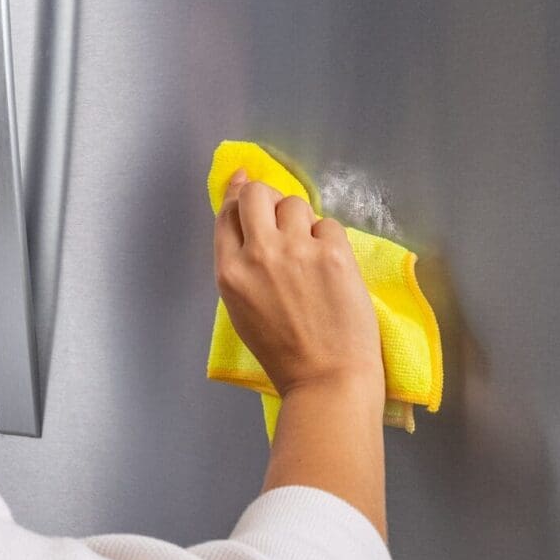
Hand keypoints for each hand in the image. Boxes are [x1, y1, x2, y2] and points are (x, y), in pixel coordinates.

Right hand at [213, 167, 383, 397]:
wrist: (327, 378)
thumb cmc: (283, 354)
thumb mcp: (242, 309)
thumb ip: (240, 266)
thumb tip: (251, 229)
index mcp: (229, 272)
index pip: (226, 213)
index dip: (236, 193)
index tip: (243, 181)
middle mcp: (258, 254)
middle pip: (257, 194)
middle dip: (268, 197)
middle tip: (281, 215)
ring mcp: (296, 250)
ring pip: (296, 204)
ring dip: (302, 221)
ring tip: (310, 251)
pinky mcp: (332, 253)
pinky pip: (328, 224)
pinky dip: (329, 240)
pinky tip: (331, 266)